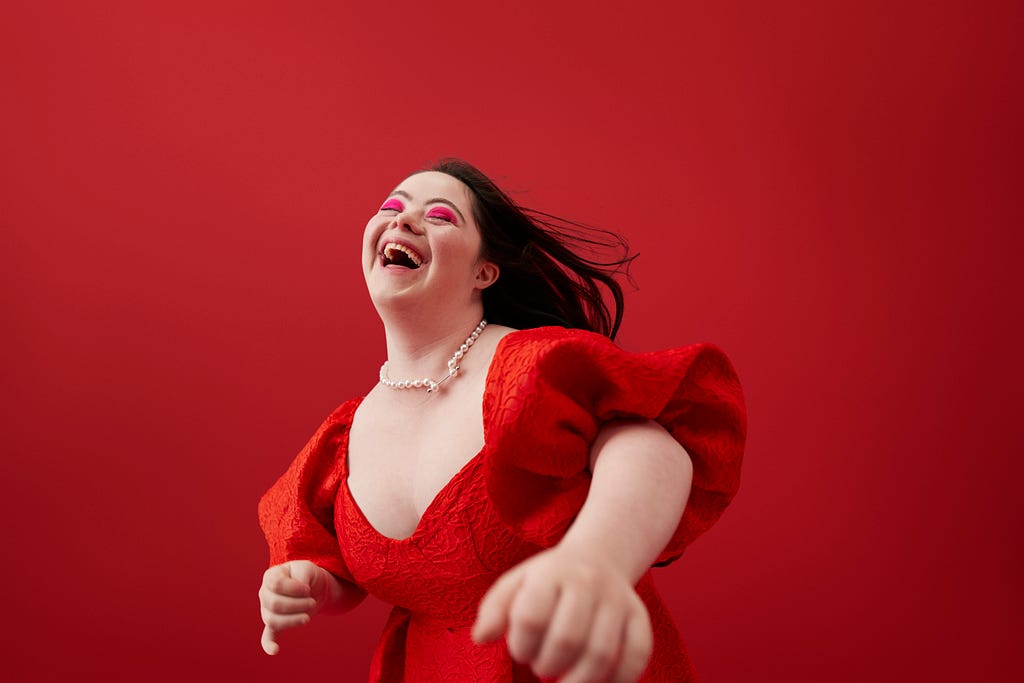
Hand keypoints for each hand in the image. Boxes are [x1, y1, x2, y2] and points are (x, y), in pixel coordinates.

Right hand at [258, 560, 329, 654]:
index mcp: (271, 577)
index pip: (276, 584)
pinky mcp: (274, 624)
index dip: (294, 588)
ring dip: (293, 620)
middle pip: (275, 604)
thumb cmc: (308, 576)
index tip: (308, 589)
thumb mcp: (307, 568)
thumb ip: (301, 576)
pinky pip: (267, 636)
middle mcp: (265, 594)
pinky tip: (274, 650)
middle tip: (312, 602)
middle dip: (298, 605)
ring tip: (308, 617)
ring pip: (273, 620)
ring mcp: (267, 610)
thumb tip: (300, 592)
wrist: (314, 588)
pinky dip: (269, 644)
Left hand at [472, 547, 652, 682]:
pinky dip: (617, 679)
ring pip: (602, 653)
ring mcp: (617, 599)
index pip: (531, 617)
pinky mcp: (639, 616)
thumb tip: (481, 637)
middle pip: (567, 639)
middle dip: (548, 664)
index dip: (521, 645)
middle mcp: (587, 582)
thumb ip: (494, 610)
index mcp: (551, 573)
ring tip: (564, 678)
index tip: (520, 650)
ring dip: (578, 680)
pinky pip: (637, 656)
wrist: (597, 558)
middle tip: (541, 665)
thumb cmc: (547, 582)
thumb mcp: (515, 584)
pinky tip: (597, 682)